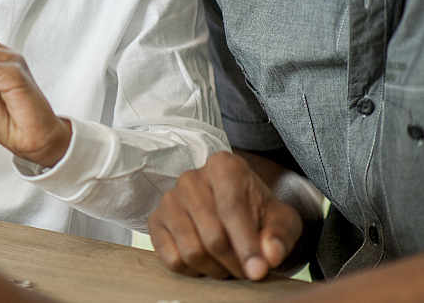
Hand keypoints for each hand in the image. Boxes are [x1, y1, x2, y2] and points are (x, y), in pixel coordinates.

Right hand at [147, 151, 302, 279]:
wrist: (234, 211)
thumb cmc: (259, 214)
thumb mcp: (282, 221)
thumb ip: (280, 236)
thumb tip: (270, 255)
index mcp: (223, 166)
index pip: (231, 208)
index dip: (246, 245)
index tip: (259, 271)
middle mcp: (190, 178)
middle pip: (212, 236)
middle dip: (233, 263)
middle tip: (247, 271)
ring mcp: (169, 199)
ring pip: (191, 250)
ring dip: (214, 270)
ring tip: (228, 266)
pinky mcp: (155, 220)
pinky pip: (170, 258)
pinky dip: (192, 271)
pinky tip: (206, 264)